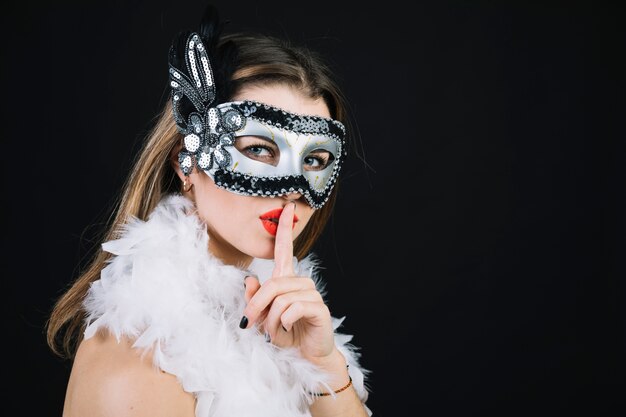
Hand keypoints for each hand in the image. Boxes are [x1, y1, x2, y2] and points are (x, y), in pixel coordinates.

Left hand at [241, 202, 335, 362]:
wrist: (307, 356)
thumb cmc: (287, 334)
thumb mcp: (264, 318)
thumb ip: (255, 300)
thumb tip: (249, 280)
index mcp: (287, 280)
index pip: (284, 250)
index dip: (285, 229)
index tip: (287, 208)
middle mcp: (301, 282)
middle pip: (272, 284)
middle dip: (257, 306)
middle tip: (251, 324)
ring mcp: (311, 294)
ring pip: (280, 299)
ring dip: (271, 321)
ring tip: (275, 332)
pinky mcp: (319, 308)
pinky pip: (292, 309)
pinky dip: (283, 323)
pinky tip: (289, 329)